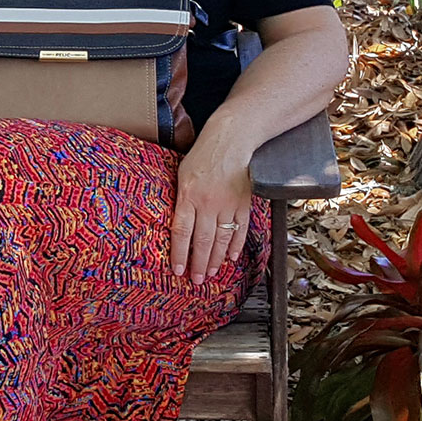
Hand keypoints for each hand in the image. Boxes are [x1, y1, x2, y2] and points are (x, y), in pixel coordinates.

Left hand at [170, 134, 254, 284]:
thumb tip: (178, 225)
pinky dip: (236, 246)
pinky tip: (231, 257)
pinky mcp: (243, 204)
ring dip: (216, 260)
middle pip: (202, 240)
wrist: (230, 140)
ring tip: (211, 273)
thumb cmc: (203, 155)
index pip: (182, 231)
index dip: (180, 253)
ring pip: (221, 240)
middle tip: (197, 280)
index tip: (178, 270)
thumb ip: (181, 200)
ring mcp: (228, 205)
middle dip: (199, 264)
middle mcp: (208, 203)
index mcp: (188, 195)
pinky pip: (240, 230)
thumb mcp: (182, 175)